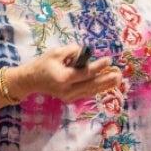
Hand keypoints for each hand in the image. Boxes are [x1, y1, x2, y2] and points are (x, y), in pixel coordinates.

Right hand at [8, 44, 123, 103]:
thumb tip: (86, 53)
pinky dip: (97, 89)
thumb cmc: (43, 64)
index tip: (109, 60)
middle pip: (92, 85)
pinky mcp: (70, 98)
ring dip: (105, 85)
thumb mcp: (56, 52)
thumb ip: (72, 52)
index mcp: (63, 77)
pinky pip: (87, 93)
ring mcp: (69, 96)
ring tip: (118, 79)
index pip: (85, 73)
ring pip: (91, 91)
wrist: (30, 81)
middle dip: (107, 79)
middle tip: (119, 74)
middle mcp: (67, 89)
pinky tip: (107, 85)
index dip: (98, 67)